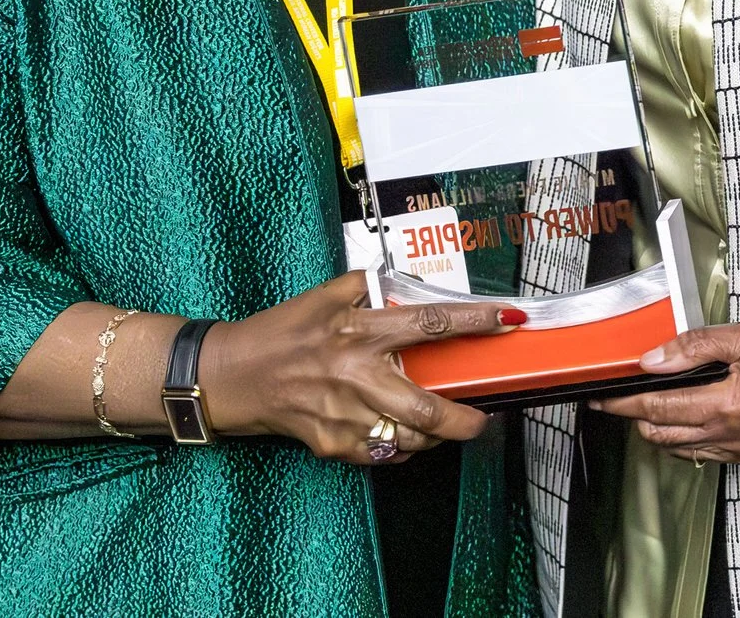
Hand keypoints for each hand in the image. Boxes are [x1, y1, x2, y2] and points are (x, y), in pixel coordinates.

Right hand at [199, 271, 523, 463]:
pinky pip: (382, 454)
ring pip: (408, 438)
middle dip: (464, 419)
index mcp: (358, 332)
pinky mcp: (330, 443)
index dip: (475, 321)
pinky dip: (401, 448)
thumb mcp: (328, 295)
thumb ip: (373, 288)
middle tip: (481, 418)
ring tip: (441, 425)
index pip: (430, 323)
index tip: (508, 319)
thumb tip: (412, 286)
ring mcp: (342, 415)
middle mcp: (354, 375)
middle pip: (426, 408)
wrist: (231, 375)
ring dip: (433, 435)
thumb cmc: (281, 331)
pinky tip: (402, 435)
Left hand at [592, 307, 739, 467]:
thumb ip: (700, 347)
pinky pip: (719, 454)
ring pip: (691, 450)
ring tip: (657, 405)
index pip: (660, 409)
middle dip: (641, 418)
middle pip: (668, 437)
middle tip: (626, 396)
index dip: (625, 403)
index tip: (604, 398)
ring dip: (668, 431)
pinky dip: (698, 439)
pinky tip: (699, 419)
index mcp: (733, 406)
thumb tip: (657, 358)